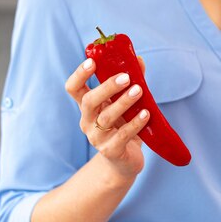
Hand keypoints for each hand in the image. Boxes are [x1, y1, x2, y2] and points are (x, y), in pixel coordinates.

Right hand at [65, 56, 148, 179]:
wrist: (126, 161)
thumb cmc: (124, 127)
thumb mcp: (125, 104)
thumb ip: (131, 82)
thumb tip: (139, 60)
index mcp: (88, 107)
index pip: (73, 88)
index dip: (79, 74)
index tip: (91, 61)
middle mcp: (88, 121)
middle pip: (89, 101)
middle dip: (107, 87)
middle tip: (126, 77)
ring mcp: (97, 138)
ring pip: (106, 118)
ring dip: (123, 103)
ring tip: (139, 91)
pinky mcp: (111, 151)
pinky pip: (122, 136)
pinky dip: (135, 124)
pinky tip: (146, 114)